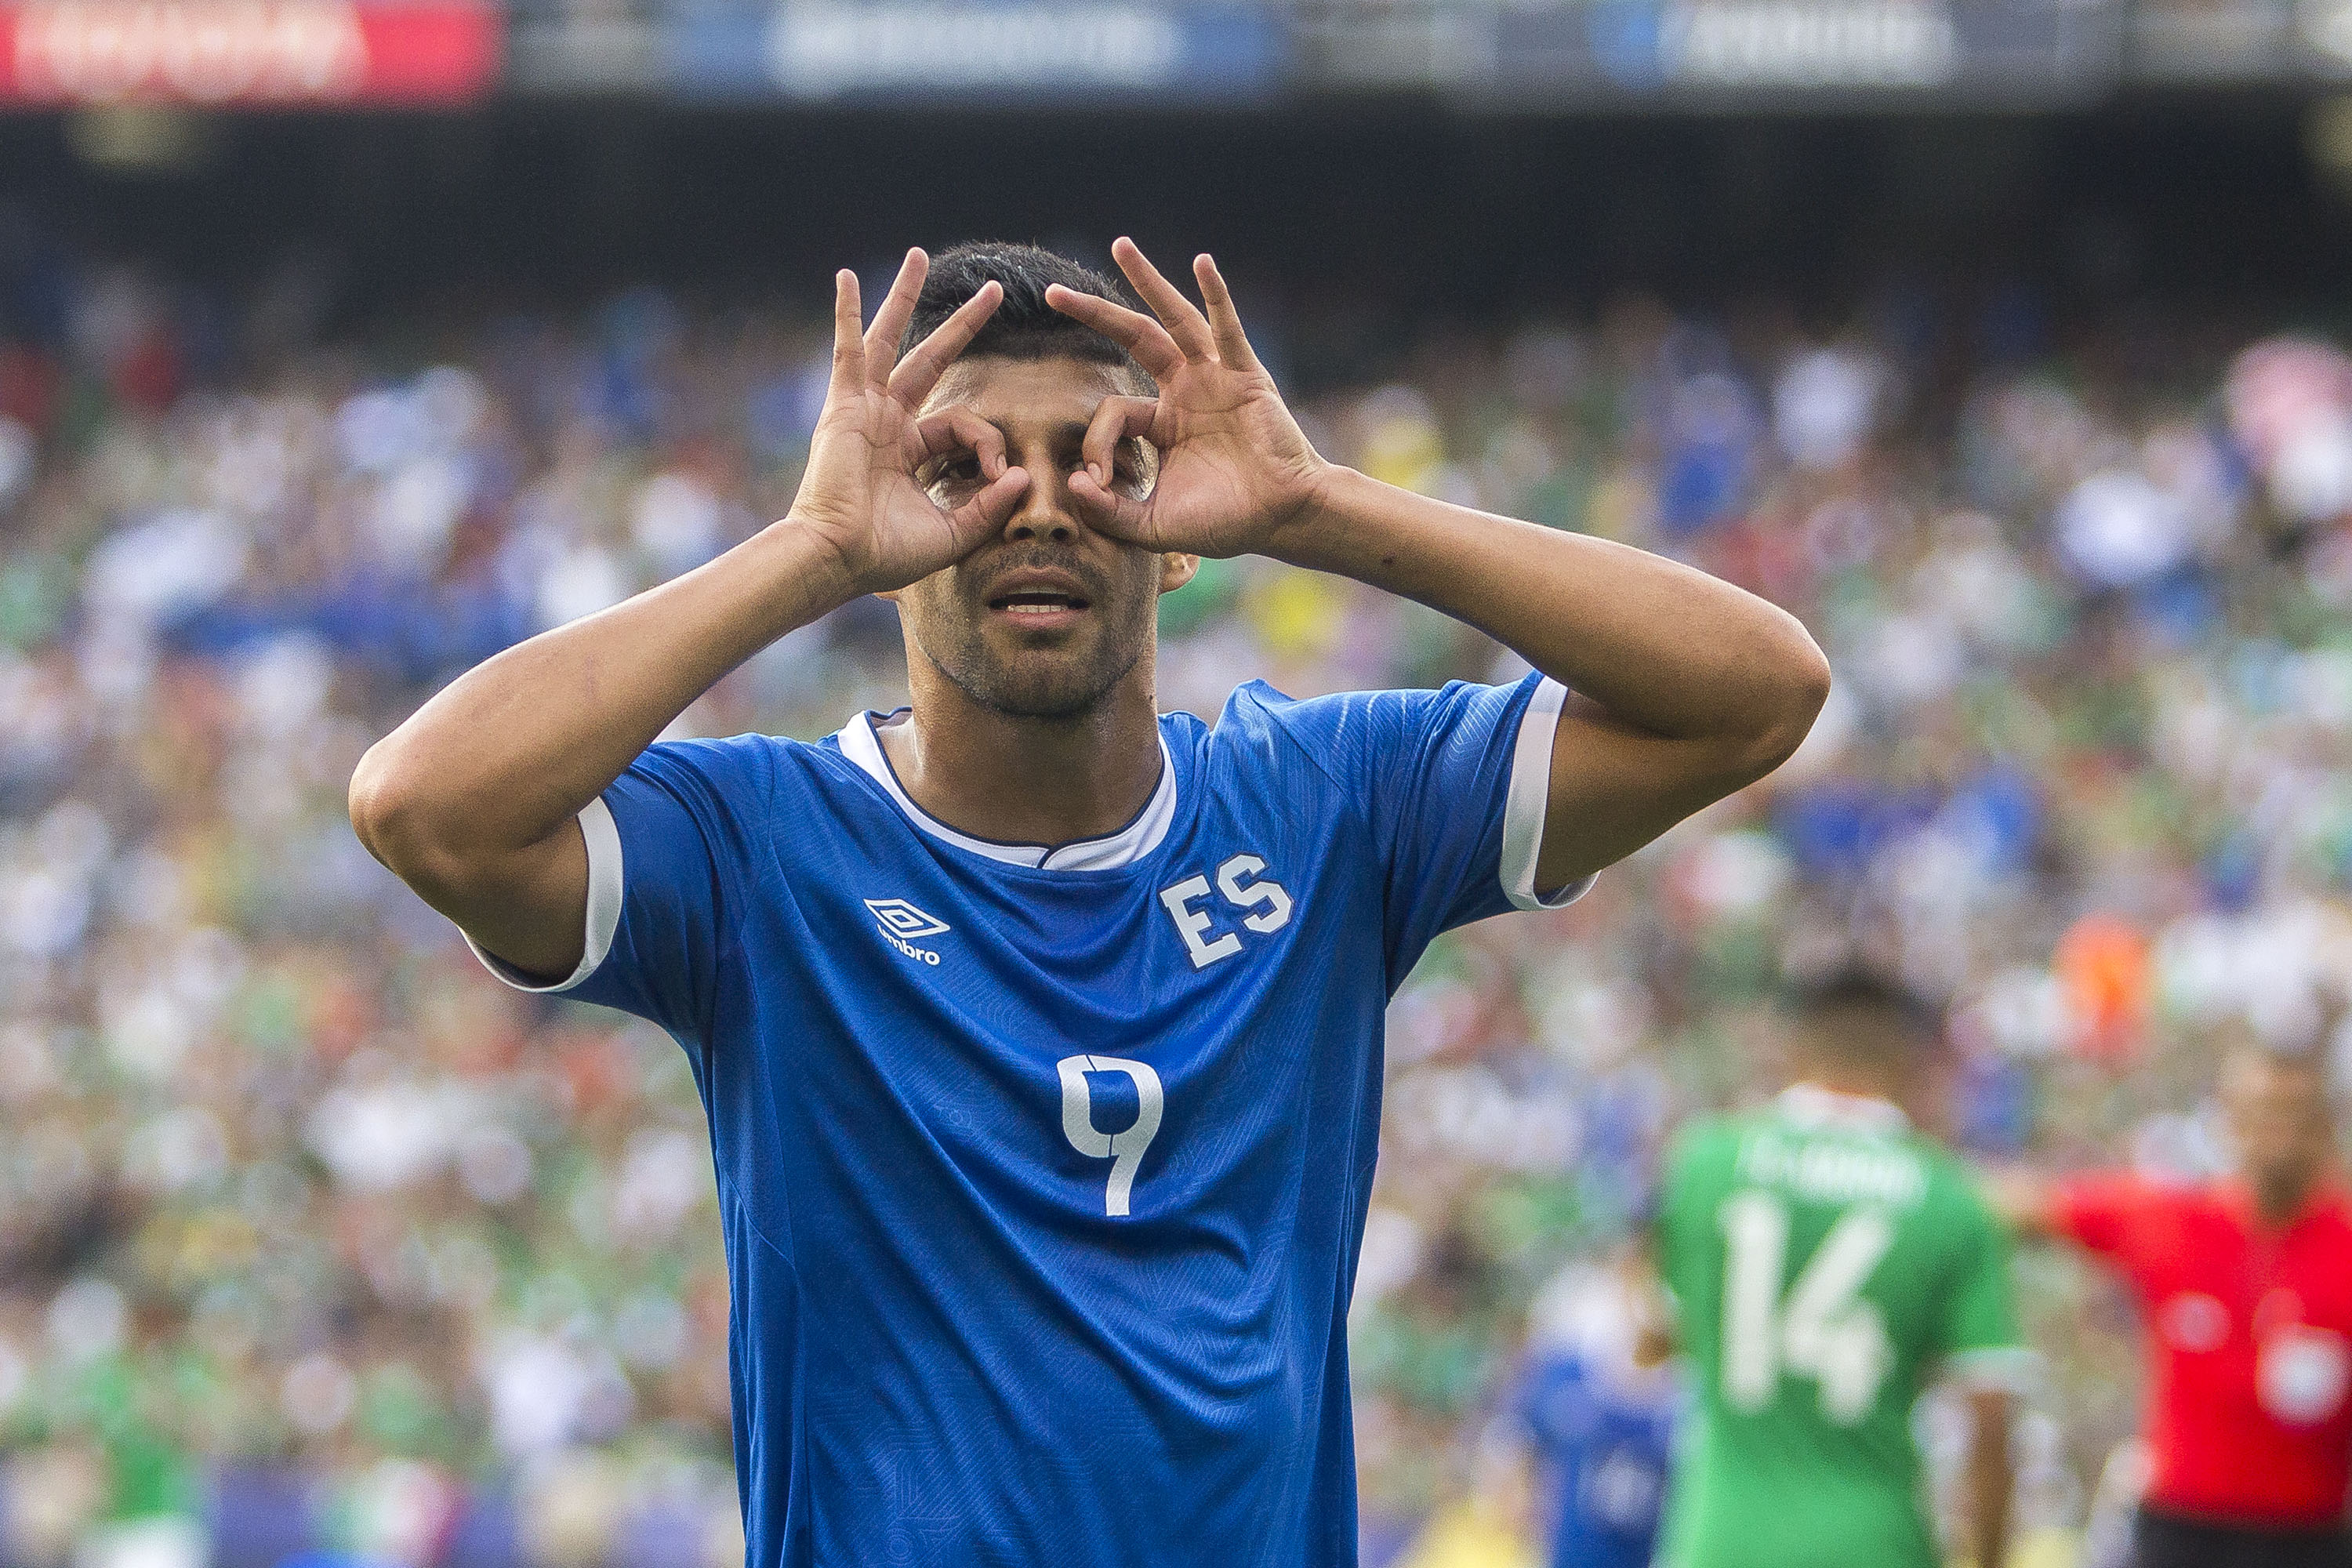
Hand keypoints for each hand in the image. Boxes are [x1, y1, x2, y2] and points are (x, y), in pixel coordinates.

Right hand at [789, 249, 1032, 595]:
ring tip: (920, 256)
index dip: (988, 442)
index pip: (962, 425)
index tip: (996, 473)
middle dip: (962, 325)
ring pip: (890, 340)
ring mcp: (864, 410)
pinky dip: (847, 313)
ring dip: (906, 297)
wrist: (838, 558)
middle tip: (993, 291)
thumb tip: (1020, 474)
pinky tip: (847, 277)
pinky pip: (848, 349)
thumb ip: (989, 507)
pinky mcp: (844, 406)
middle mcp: (887, 424)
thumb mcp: (952, 532)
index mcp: (910, 453)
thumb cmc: (885, 555)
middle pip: (931, 359)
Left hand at [1045, 237, 1330, 558]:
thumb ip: (1110, 513)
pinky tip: (1203, 262)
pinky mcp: (1245, 375)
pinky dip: (1216, 294)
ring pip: (1174, 319)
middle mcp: (1186, 390)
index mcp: (1163, 422)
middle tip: (1052, 293)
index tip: (1098, 481)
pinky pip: (1227, 328)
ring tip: (1120, 246)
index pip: (1114, 410)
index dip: (1097, 443)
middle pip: (1133, 338)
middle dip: (1094, 314)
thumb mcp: (1153, 525)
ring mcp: (1215, 377)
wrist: (1282, 519)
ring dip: (1147, 282)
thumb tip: (1073, 485)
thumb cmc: (1225, 521)